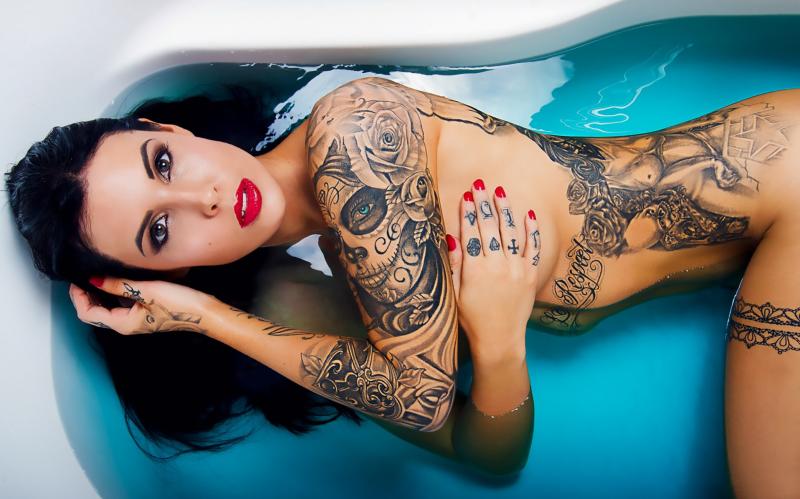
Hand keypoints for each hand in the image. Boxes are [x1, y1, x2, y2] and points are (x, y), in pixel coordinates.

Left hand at [68, 276, 218, 334]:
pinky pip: (121, 304)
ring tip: (97, 274)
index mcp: (123, 323)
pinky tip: (117, 280)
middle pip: (95, 312)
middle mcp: (126, 325)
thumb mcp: (146, 290)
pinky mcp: (145, 313)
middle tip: (82, 275)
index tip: (76, 279)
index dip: (78, 297)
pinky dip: (114, 293)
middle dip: (85, 295)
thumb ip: (118, 285)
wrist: (205, 313)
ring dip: (99, 293)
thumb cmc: (178, 304)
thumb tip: (93, 279)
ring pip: (108, 308)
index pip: (88, 313)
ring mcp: (136, 319)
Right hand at [446, 179, 540, 363]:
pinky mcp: (530, 275)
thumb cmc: (471, 318)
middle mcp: (497, 264)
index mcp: (475, 268)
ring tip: (500, 193)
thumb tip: (450, 237)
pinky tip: (528, 214)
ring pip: (511, 232)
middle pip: (489, 227)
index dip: (468, 212)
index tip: (466, 195)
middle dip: (484, 204)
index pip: (471, 232)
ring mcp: (516, 269)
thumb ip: (454, 264)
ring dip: (505, 210)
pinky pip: (532, 248)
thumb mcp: (454, 293)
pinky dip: (531, 230)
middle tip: (480, 184)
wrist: (499, 340)